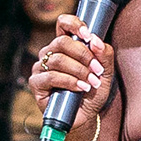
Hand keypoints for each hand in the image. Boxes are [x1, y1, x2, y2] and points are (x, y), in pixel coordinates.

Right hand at [21, 11, 114, 131]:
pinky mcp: (36, 83)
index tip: (88, 34)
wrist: (85, 117)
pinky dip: (69, 81)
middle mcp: (50, 53)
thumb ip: (104, 55)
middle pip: (62, 41)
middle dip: (83, 55)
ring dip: (79, 71)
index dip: (74, 24)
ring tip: (91, 83)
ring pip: (57, 59)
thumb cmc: (92, 92)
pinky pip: (50, 76)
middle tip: (97, 69)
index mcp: (65, 46)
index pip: (63, 24)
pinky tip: (81, 88)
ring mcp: (41, 67)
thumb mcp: (105, 73)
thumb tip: (96, 40)